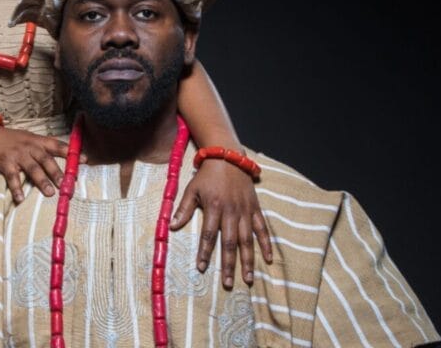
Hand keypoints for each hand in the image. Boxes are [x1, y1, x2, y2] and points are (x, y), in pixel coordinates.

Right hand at [0, 126, 69, 202]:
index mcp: (37, 140)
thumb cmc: (10, 139)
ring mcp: (17, 154)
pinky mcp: (5, 162)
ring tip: (50, 193)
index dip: (71, 153)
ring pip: (33, 168)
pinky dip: (17, 188)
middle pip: (46, 159)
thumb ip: (42, 147)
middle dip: (57, 172)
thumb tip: (61, 157)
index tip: (84, 160)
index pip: (57, 145)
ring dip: (42, 181)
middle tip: (67, 185)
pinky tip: (21, 198)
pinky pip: (12, 177)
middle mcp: (29, 146)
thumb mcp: (28, 138)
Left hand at [169, 158, 272, 288]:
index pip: (208, 234)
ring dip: (248, 259)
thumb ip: (183, 209)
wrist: (228, 157)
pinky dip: (266, 243)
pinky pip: (262, 228)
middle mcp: (231, 211)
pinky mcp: (255, 208)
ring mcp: (245, 211)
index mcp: (214, 207)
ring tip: (248, 277)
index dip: (205, 252)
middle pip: (230, 242)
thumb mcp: (191, 189)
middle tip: (227, 283)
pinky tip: (269, 258)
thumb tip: (171, 226)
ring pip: (247, 239)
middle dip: (228, 264)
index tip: (201, 268)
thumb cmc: (207, 175)